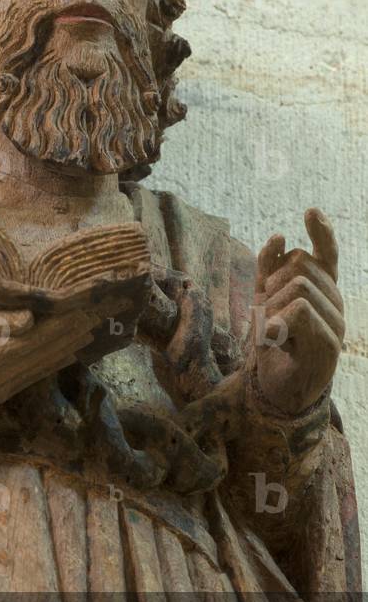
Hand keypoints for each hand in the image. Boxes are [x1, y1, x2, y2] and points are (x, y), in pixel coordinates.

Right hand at [0, 307, 95, 407]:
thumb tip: (30, 319)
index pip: (32, 340)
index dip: (59, 326)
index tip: (81, 311)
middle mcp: (3, 379)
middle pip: (45, 353)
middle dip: (73, 332)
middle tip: (99, 314)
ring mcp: (7, 389)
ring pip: (46, 364)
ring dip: (71, 345)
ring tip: (94, 328)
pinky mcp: (9, 392)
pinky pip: (38, 374)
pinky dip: (58, 360)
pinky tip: (74, 350)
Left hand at [253, 208, 343, 414]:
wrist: (277, 390)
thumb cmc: (273, 344)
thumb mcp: (264, 300)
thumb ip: (268, 269)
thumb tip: (278, 237)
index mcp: (322, 289)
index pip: (327, 254)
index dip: (321, 231)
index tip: (310, 211)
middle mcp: (334, 302)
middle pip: (299, 265)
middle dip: (271, 284)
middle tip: (268, 316)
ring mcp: (336, 323)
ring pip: (298, 286)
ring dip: (272, 307)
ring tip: (273, 333)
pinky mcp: (329, 344)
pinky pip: (301, 312)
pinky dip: (278, 321)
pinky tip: (274, 338)